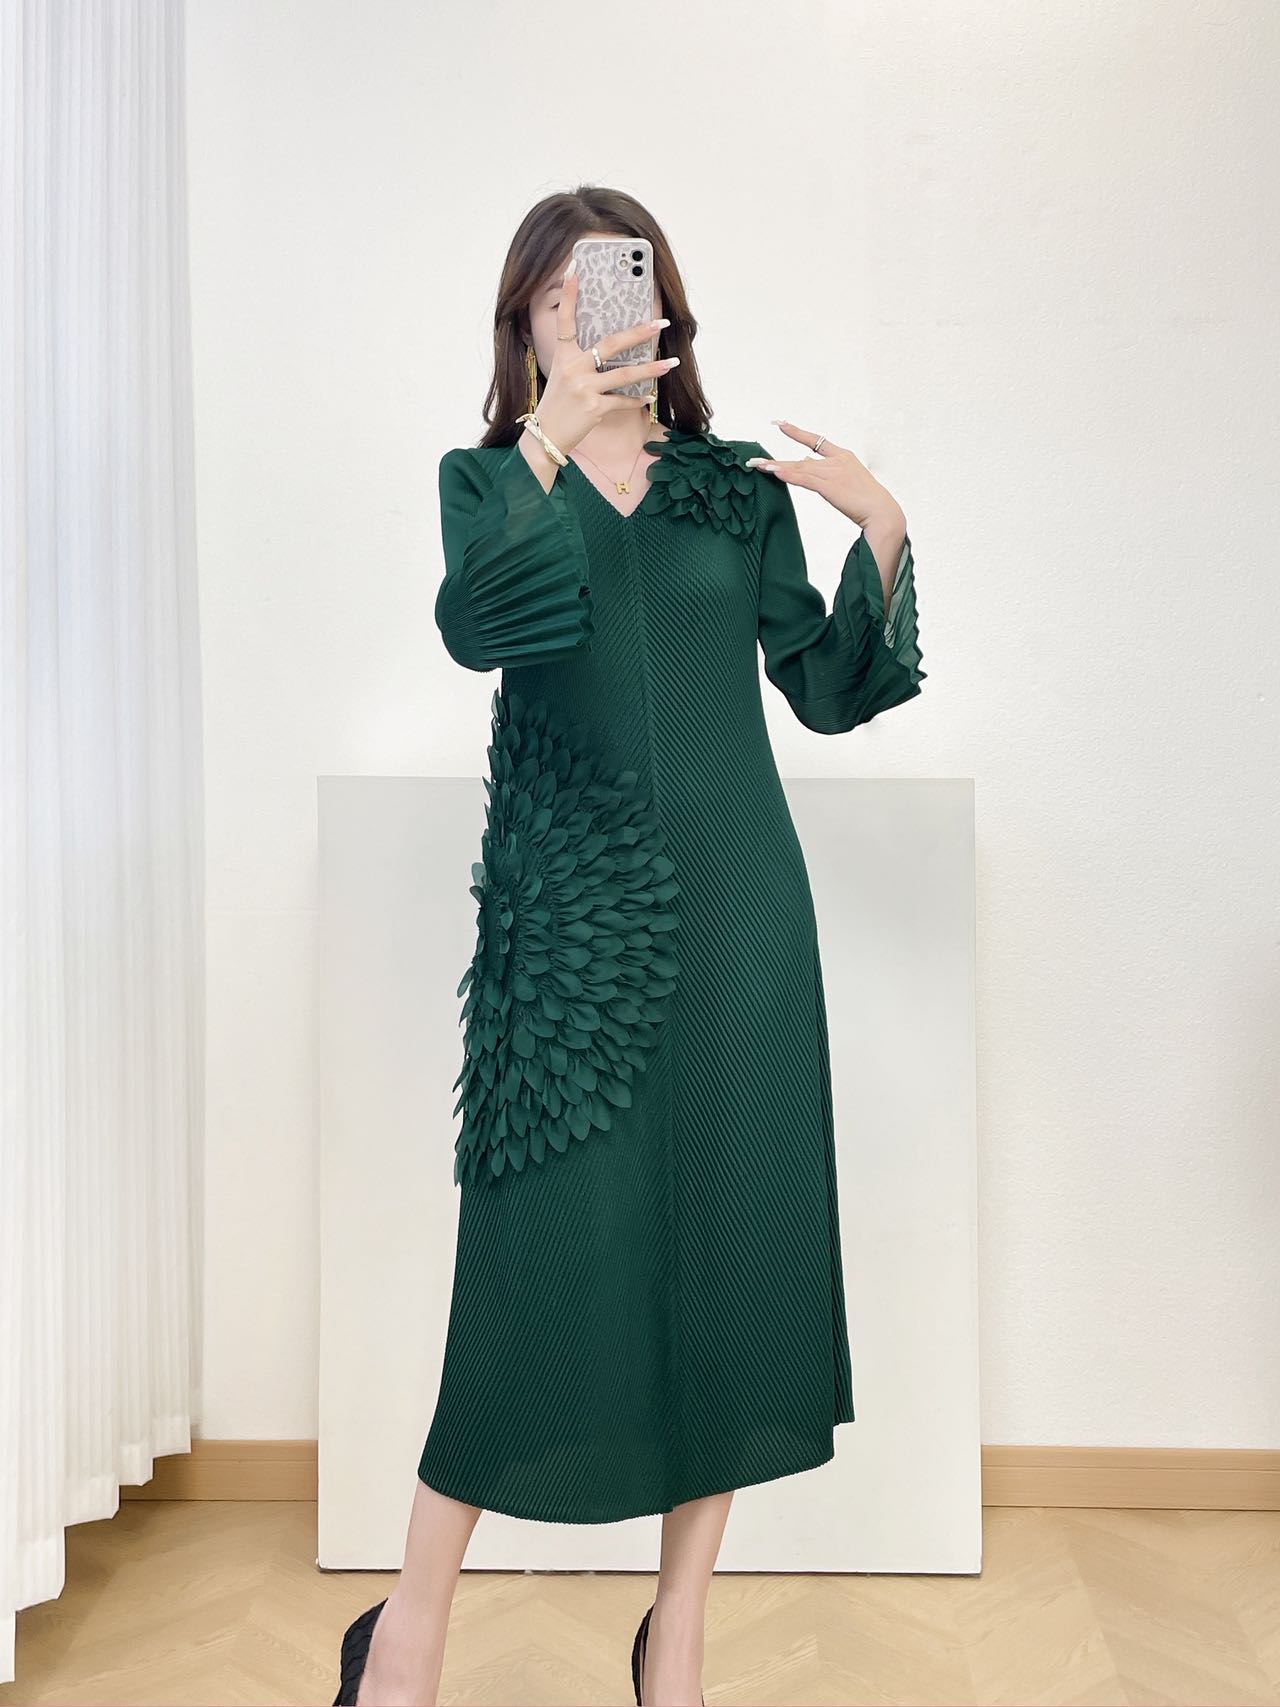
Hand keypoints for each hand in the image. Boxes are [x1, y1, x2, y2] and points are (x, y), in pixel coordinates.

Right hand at [531, 260, 678, 456]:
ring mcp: (584, 388)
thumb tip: (608, 352)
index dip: (569, 296)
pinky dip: (638, 400)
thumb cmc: (556, 406)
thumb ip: (580, 361)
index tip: (574, 269)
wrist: (546, 437)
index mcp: (563, 357)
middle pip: (611, 344)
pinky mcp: (594, 408)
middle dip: (639, 333)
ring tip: (671, 362)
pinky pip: (623, 401)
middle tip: (661, 323)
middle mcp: (573, 369)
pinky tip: (650, 397)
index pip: (565, 321)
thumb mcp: (561, 377)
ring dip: (651, 369)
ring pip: (625, 374)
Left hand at [744, 420, 904, 531]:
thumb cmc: (869, 503)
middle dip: (778, 460)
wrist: (882, 512)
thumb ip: (830, 476)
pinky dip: (788, 475)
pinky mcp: (830, 486)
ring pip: (799, 468)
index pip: (817, 441)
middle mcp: (837, 460)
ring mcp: (833, 471)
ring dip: (776, 468)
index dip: (797, 433)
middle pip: (801, 458)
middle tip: (756, 459)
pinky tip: (775, 472)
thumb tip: (811, 471)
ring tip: (758, 467)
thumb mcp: (849, 483)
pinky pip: (804, 479)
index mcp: (844, 456)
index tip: (781, 424)